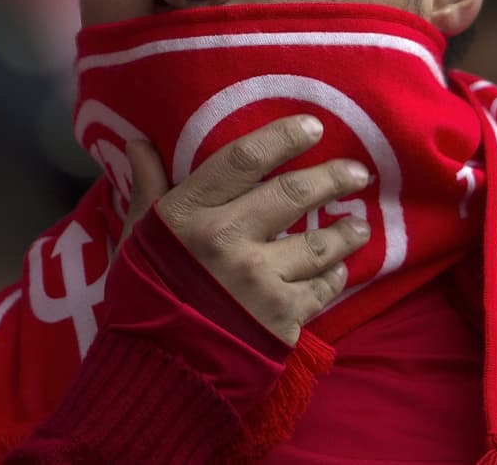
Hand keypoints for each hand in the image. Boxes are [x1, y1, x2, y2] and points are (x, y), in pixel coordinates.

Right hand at [121, 115, 371, 345]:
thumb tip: (138, 141)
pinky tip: (338, 269)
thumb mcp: (137, 235)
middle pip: (294, 193)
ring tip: (359, 225)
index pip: (243, 158)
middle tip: (356, 171)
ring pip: (320, 243)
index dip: (282, 136)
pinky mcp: (282, 319)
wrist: (156, 369)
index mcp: (191, 214)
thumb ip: (147, 186)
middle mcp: (229, 241)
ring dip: (347, 232)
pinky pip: (323, 289)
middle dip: (333, 177)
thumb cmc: (144, 294)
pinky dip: (335, 276)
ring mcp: (260, 281)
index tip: (313, 127)